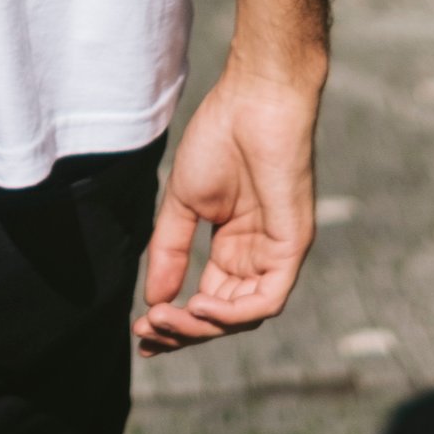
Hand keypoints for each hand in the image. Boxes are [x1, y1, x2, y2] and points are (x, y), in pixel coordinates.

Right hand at [133, 65, 321, 353]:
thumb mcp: (184, 202)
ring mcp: (277, 253)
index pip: (209, 300)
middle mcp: (258, 256)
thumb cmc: (221, 138)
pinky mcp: (293, 246)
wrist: (253, 101)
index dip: (177, 322)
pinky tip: (198, 305)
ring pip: (243, 316)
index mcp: (235, 246)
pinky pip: (268, 299)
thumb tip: (153, 300)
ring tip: (164, 318)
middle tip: (146, 332)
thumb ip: (171, 250)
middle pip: (223, 316)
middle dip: (183, 331)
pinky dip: (233, 313)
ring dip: (202, 326)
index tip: (141, 333)